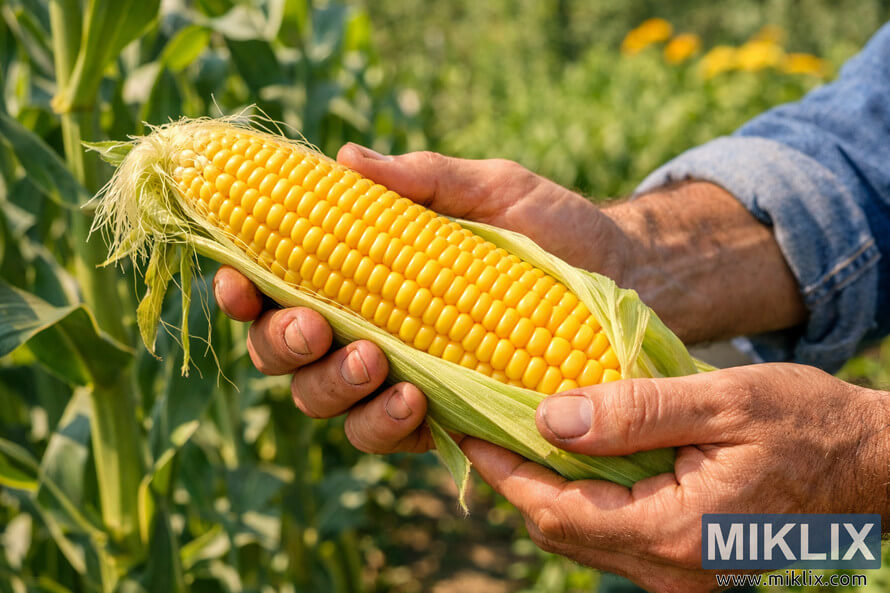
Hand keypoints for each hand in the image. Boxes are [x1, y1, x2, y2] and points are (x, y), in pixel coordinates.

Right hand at [214, 144, 632, 452]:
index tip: (237, 280)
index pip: (279, 287)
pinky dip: (388, 424)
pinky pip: (389, 436)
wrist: (620, 277)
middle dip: (284, 345)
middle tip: (316, 326)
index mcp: (363, 274)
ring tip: (378, 362)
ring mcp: (398, 379)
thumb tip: (344, 160)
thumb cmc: (550, 229)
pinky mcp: (439, 417)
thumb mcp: (491, 189)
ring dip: (334, 388)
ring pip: (326, 403)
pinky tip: (416, 402)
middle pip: (285, 355)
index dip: (244, 291)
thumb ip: (423, 180)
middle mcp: (366, 329)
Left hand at [459, 363, 889, 592]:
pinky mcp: (686, 558)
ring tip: (520, 432)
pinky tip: (578, 453)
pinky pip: (612, 531)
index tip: (466, 426)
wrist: (869, 465)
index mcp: (675, 530)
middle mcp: (670, 566)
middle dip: (515, 478)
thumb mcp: (720, 402)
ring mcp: (679, 570)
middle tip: (486, 423)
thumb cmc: (806, 423)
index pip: (555, 509)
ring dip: (546, 486)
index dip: (503, 469)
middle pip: (559, 528)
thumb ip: (634, 412)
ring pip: (582, 533)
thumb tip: (549, 418)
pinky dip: (583, 494)